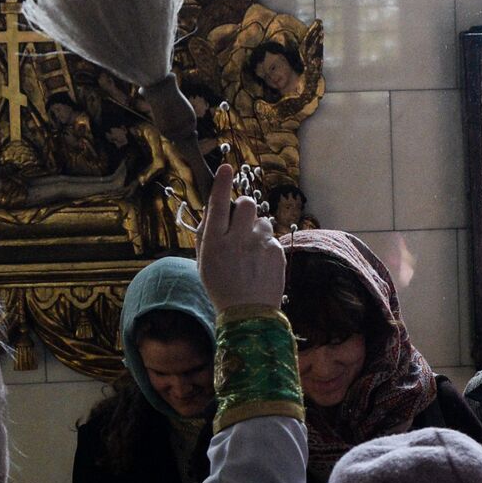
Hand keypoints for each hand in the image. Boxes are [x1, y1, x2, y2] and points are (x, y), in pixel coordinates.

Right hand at [197, 163, 283, 311]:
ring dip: (256, 229)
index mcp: (214, 242)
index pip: (218, 204)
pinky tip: (260, 263)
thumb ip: (206, 235)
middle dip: (245, 207)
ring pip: (262, 221)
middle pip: (247, 204)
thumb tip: (213, 211)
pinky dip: (266, 246)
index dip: (222, 184)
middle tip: (242, 221)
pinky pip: (271, 238)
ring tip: (251, 251)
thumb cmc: (222, 287)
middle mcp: (237, 240)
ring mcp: (260, 246)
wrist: (248, 314)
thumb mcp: (204, 262)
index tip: (226, 168)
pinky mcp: (277, 252)